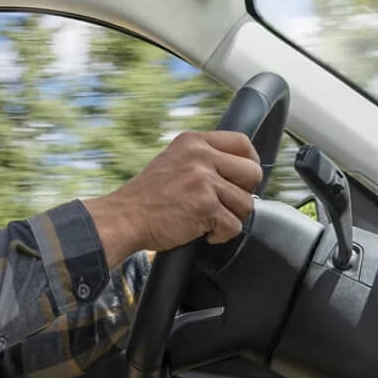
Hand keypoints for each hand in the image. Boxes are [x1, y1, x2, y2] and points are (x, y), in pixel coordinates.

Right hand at [83, 130, 262, 267]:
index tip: (243, 179)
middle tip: (224, 203)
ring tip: (207, 219)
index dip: (250, 162)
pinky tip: (201, 231)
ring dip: (230, 218)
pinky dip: (220, 235)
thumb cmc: (147, 196)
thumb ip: (203, 158)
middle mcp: (200, 155)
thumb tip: (239, 169)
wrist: (124, 217)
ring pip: (246, 203)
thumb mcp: (174, 160)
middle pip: (253, 172)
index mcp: (193, 141)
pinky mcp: (206, 206)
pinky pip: (234, 226)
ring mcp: (203, 180)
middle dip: (244, 193)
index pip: (242, 142)